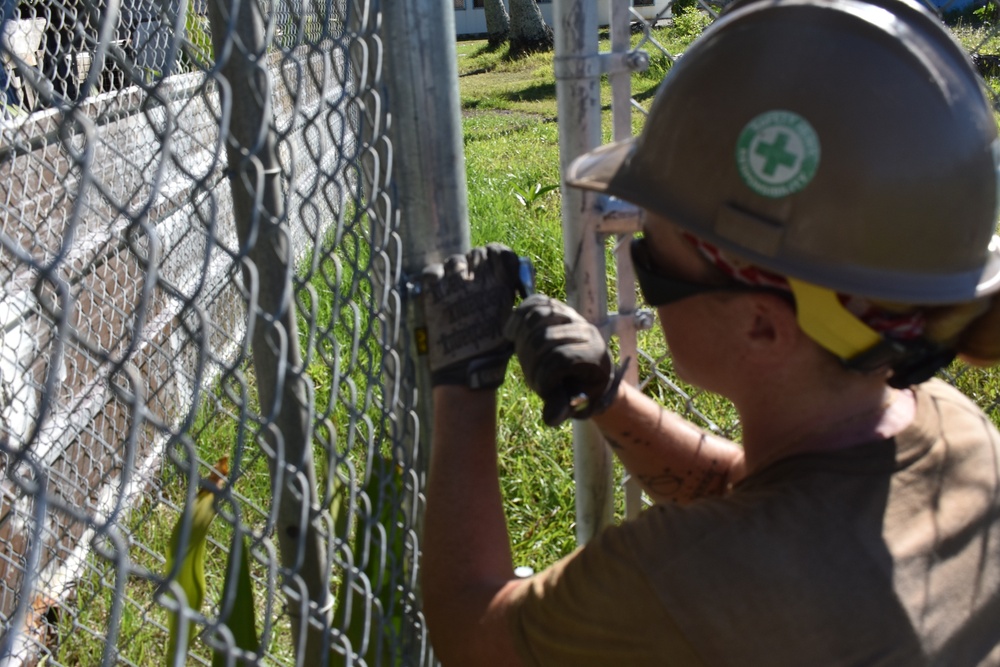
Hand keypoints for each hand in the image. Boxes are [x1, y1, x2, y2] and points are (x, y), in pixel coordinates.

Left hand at [420, 244, 523, 388]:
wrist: (466, 369)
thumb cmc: (493, 350)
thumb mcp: (511, 318)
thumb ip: (508, 294)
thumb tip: (505, 281)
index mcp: (501, 283)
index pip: (500, 251)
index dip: (497, 256)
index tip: (495, 267)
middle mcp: (479, 276)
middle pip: (477, 254)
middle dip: (477, 266)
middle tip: (474, 284)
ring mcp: (454, 281)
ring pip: (455, 260)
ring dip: (457, 271)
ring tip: (456, 291)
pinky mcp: (434, 291)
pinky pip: (433, 271)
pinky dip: (436, 278)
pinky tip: (439, 291)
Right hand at [505, 295, 623, 425]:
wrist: (589, 371)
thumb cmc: (580, 391)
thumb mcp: (573, 403)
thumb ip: (562, 407)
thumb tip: (551, 418)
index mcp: (595, 355)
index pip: (560, 359)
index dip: (544, 376)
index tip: (543, 387)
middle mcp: (588, 332)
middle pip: (544, 338)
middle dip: (531, 359)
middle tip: (532, 371)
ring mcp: (575, 318)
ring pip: (538, 318)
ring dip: (524, 337)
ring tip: (522, 352)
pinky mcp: (561, 309)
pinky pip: (536, 303)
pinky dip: (521, 314)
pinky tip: (513, 330)